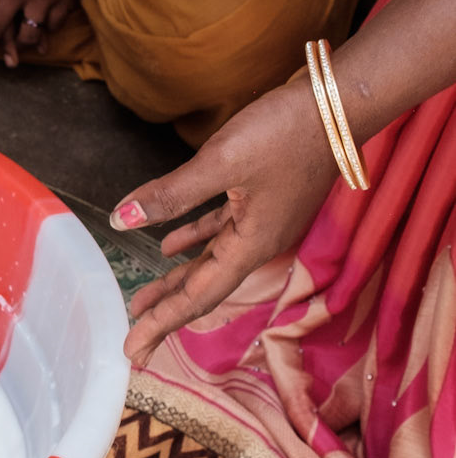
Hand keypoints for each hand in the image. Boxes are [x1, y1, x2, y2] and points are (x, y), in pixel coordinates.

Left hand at [112, 74, 337, 365]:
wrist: (336, 104)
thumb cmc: (285, 132)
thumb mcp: (222, 162)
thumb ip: (171, 195)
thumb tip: (121, 220)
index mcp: (251, 245)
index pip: (198, 296)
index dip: (163, 323)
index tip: (134, 352)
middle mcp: (258, 242)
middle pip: (203, 289)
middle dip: (166, 316)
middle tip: (134, 345)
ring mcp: (261, 222)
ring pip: (208, 262)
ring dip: (175, 281)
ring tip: (143, 302)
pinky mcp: (260, 199)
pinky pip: (219, 232)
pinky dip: (193, 241)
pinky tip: (169, 245)